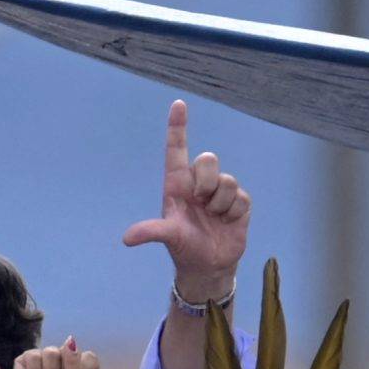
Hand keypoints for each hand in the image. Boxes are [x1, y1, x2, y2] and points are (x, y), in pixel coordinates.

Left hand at [122, 100, 250, 303]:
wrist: (209, 264)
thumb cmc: (184, 246)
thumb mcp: (168, 237)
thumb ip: (151, 232)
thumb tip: (127, 239)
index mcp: (177, 185)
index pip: (176, 150)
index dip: (178, 127)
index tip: (178, 104)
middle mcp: (198, 183)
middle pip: (208, 159)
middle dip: (206, 181)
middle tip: (201, 203)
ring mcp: (220, 191)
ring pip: (227, 180)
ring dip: (220, 203)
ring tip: (213, 217)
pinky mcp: (239, 201)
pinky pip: (240, 196)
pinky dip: (233, 212)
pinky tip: (227, 222)